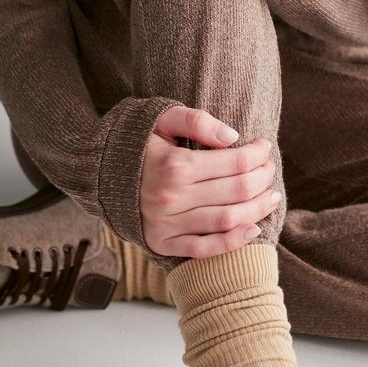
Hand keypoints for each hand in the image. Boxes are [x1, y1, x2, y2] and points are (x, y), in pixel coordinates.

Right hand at [140, 106, 280, 257]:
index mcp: (174, 166)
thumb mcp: (161, 118)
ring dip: (257, 210)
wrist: (96, 173)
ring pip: (227, 220)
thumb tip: (233, 137)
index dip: (258, 156)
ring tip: (271, 198)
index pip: (235, 163)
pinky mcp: (162, 244)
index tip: (264, 148)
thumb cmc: (134, 142)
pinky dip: (233, 242)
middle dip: (263, 180)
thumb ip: (196, 121)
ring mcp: (167, 225)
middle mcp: (172, 199)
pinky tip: (253, 230)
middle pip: (237, 192)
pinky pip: (204, 248)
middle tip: (270, 172)